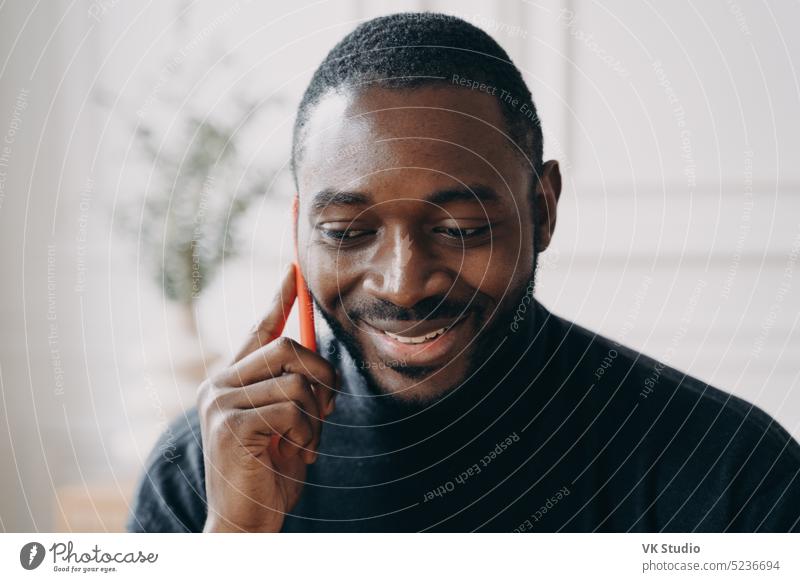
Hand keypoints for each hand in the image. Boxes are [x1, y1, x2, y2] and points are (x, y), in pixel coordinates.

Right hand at [198, 264, 336, 531]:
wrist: (247, 521)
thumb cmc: (270, 472)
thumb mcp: (287, 422)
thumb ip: (294, 389)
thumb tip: (318, 360)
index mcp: (230, 380)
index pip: (258, 328)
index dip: (279, 299)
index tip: (292, 272)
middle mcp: (218, 384)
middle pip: (287, 348)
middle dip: (322, 374)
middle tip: (329, 405)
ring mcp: (220, 402)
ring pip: (294, 380)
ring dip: (316, 413)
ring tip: (308, 440)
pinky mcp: (230, 424)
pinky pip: (291, 409)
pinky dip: (308, 432)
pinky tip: (298, 452)